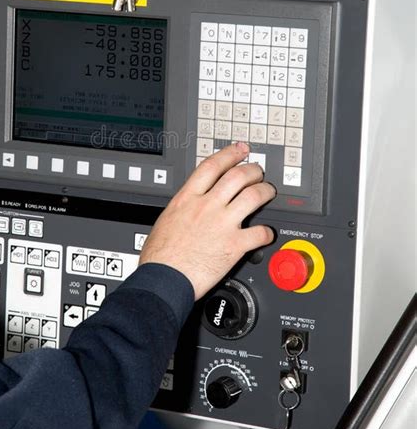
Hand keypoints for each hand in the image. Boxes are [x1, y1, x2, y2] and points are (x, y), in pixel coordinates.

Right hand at [139, 143, 275, 299]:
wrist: (163, 278)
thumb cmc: (159, 255)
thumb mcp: (166, 219)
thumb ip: (183, 207)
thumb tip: (189, 205)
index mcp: (187, 198)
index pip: (212, 166)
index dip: (230, 154)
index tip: (240, 150)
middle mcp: (207, 207)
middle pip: (237, 176)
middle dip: (252, 170)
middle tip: (258, 171)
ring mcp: (222, 224)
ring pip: (253, 196)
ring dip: (265, 191)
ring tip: (268, 192)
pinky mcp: (233, 245)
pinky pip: (259, 233)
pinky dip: (267, 232)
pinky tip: (267, 234)